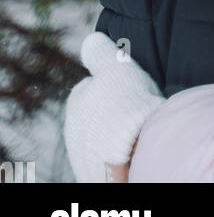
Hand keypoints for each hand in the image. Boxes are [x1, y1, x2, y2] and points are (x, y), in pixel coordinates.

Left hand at [64, 33, 164, 183]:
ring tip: (137, 133)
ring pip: (101, 139)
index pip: (93, 86)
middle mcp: (73, 130)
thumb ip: (99, 51)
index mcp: (76, 101)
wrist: (134, 153)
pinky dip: (118, 156)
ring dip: (114, 135)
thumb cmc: (127, 105)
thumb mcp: (115, 66)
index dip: (114, 85)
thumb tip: (90, 40)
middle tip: (136, 110)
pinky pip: (106, 161)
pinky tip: (133, 152)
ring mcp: (82, 156)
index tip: (130, 88)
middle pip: (96, 114)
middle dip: (112, 112)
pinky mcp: (93, 176)